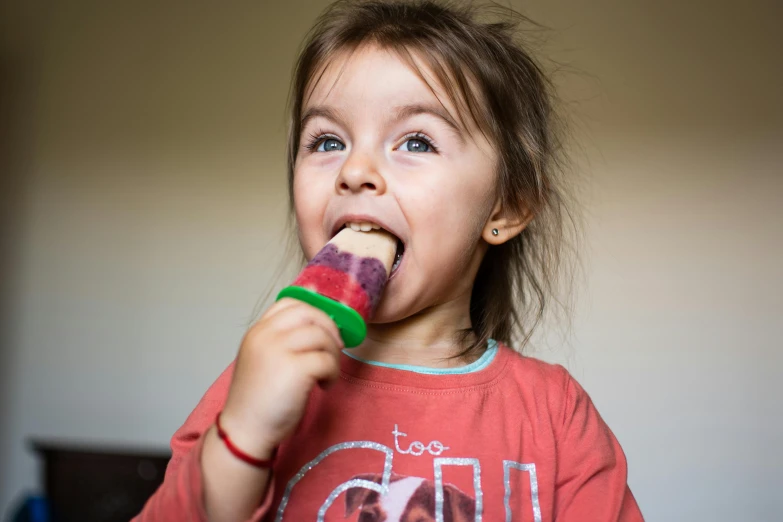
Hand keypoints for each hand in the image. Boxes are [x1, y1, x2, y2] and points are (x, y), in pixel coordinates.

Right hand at [218, 298, 343, 457]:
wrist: (244, 432)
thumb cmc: (258, 401)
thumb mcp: (263, 360)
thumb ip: (282, 341)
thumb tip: (319, 327)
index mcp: (257, 332)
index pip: (290, 303)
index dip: (314, 313)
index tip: (323, 331)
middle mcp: (265, 335)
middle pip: (309, 313)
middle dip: (329, 329)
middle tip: (334, 350)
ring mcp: (278, 350)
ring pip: (322, 336)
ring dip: (332, 354)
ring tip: (327, 374)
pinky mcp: (294, 369)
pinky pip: (327, 360)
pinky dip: (333, 372)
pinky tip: (324, 386)